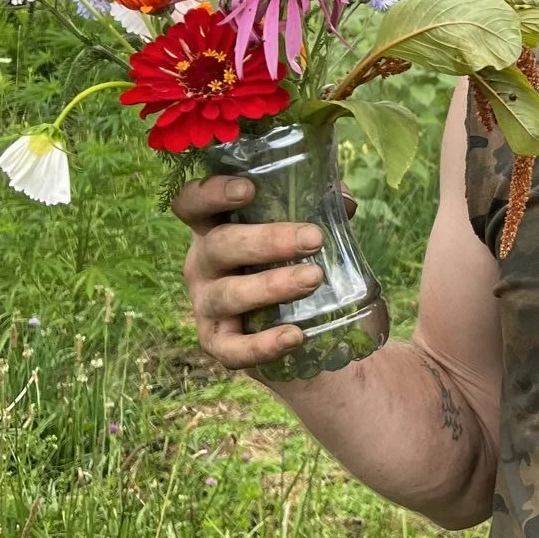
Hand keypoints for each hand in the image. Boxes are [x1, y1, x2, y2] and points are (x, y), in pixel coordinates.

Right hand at [172, 175, 348, 373]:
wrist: (281, 318)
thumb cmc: (281, 257)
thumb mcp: (293, 226)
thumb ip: (317, 207)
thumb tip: (346, 201)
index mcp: (213, 225)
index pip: (192, 204)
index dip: (211, 193)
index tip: (248, 189)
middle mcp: (201, 262)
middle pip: (220, 246)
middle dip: (267, 240)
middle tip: (313, 238)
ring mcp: (205, 303)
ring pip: (228, 294)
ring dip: (271, 286)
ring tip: (313, 278)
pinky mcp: (216, 341)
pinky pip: (231, 348)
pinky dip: (262, 345)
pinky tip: (295, 336)